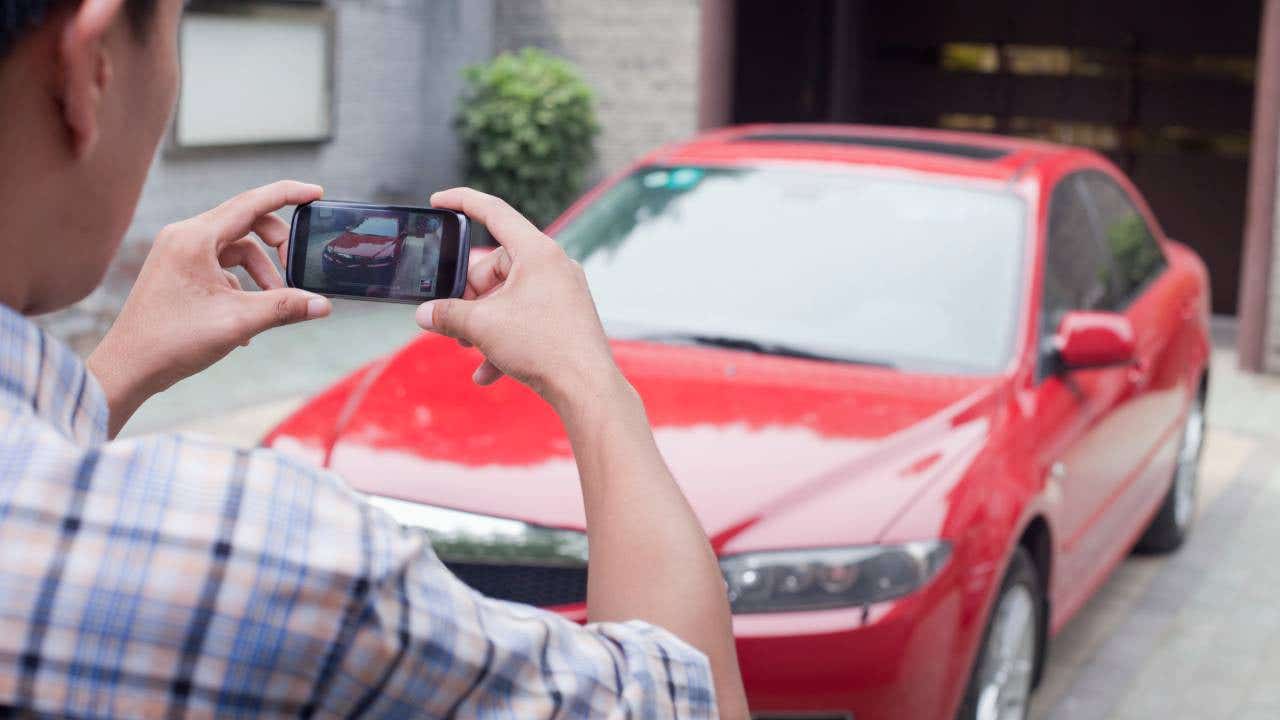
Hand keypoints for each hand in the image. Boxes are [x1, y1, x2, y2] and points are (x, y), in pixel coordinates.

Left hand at [88, 181, 331, 435]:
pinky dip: (241, 285)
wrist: (127, 368)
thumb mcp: (237, 322)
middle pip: (246, 223)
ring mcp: (178, 253)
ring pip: (235, 249)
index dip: (288, 194)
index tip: (316, 194)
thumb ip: (284, 308)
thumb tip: (323, 304)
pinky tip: (246, 319)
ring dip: (261, 272)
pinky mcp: (177, 271)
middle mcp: (184, 237)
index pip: (251, 203)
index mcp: (195, 238)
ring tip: (272, 304)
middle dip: (276, 246)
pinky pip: (220, 267)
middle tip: (295, 271)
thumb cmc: (172, 341)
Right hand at [415, 187, 621, 408]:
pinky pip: (527, 318)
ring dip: (485, 323)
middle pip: (496, 266)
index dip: (462, 201)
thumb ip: (447, 315)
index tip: (438, 200)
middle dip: (470, 295)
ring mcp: (563, 291)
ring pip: (510, 296)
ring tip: (470, 348)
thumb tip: (425, 315)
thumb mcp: (482, 327)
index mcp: (537, 252)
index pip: (494, 211)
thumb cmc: (544, 347)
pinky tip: (487, 372)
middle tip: (454, 321)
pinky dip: (505, 340)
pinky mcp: (567, 316)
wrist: (587, 388)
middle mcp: (554, 265)